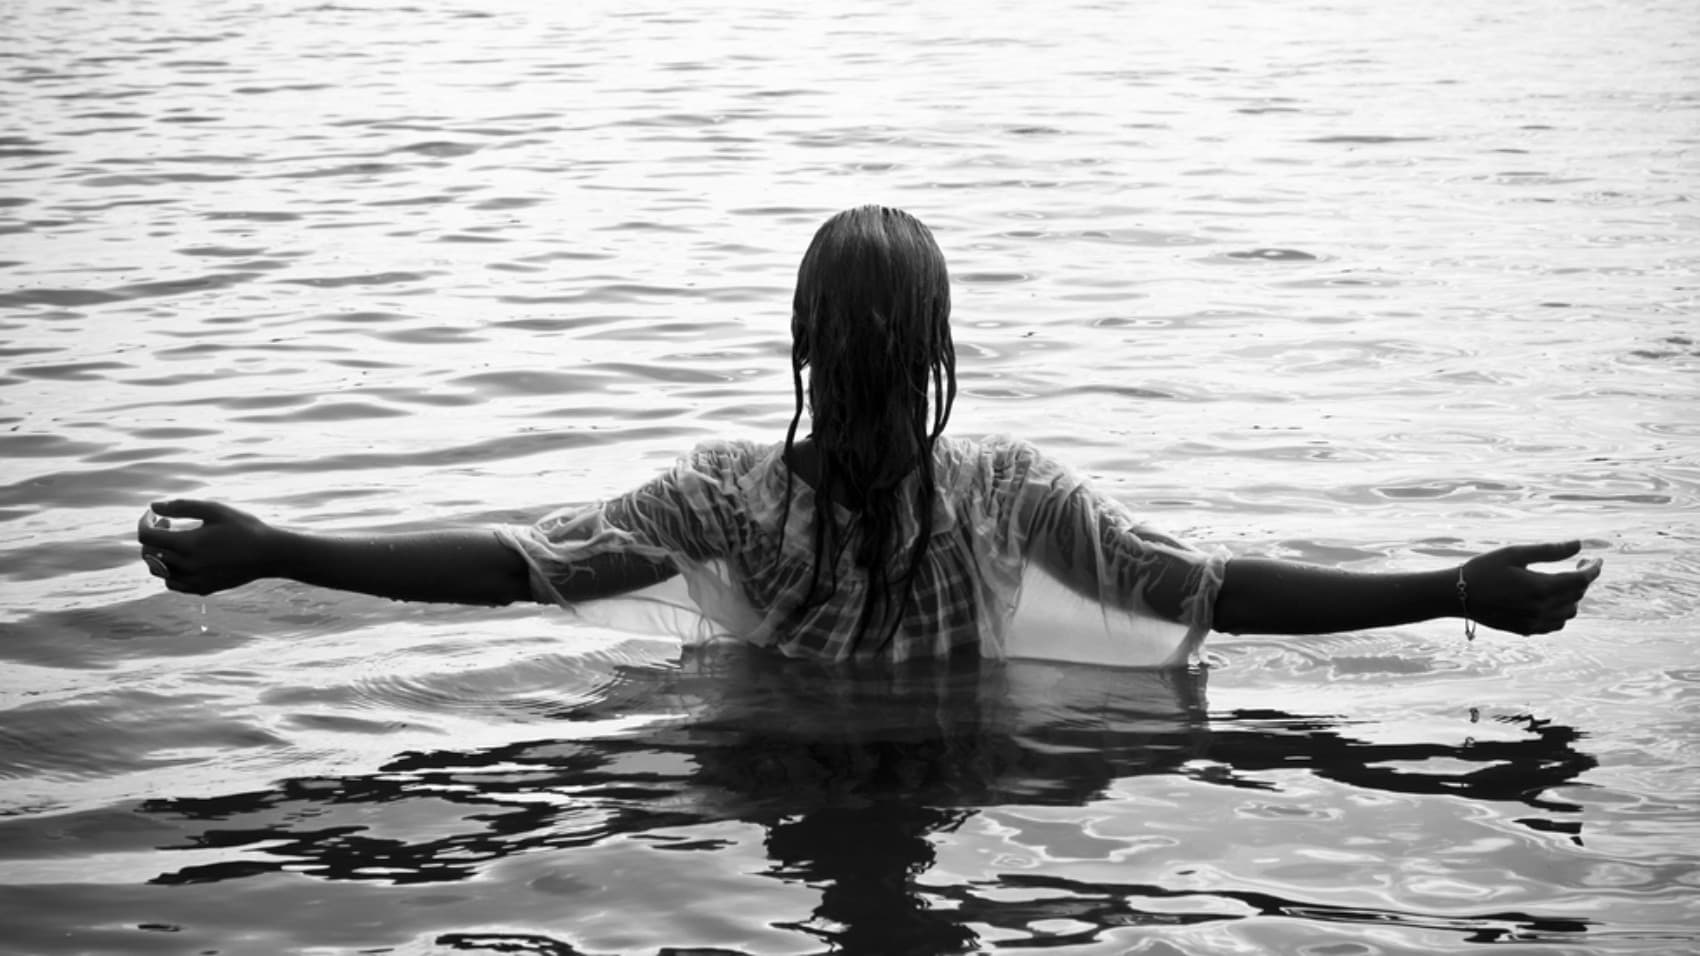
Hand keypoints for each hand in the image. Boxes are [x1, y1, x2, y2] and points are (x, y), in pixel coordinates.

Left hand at [136, 499, 279, 595]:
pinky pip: (173, 584)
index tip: (153, 514)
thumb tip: (154, 506)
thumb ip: (182, 507)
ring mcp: (195, 580)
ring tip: (175, 541)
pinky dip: (170, 571)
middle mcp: (188, 566)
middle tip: (167, 523)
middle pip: (149, 554)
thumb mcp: (215, 510)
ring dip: (158, 555)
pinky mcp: (203, 589)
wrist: (270, 555)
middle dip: (152, 536)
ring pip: (159, 571)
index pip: (146, 537)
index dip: (144, 523)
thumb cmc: (244, 528)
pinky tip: (184, 558)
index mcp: (188, 544)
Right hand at [1460, 541, 1602, 634]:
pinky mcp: (1526, 630)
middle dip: (1582, 579)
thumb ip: (1549, 551)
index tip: (1596, 559)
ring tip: (1562, 582)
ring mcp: (1534, 622)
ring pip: (1569, 612)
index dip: (1592, 569)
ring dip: (1572, 597)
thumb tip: (1578, 544)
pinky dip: (1560, 613)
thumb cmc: (1483, 569)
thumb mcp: (1515, 553)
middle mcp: (1542, 608)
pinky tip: (1551, 601)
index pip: (1581, 580)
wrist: (1457, 595)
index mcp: (1541, 588)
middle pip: (1577, 595)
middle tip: (1577, 563)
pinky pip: (1555, 624)